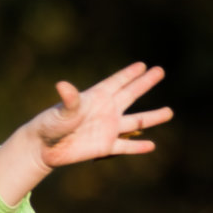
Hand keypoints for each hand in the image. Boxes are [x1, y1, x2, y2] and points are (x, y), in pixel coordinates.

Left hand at [0, 62, 173, 205]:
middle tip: (160, 71)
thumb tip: (63, 85)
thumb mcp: (62, 111)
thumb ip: (69, 100)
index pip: (116, 83)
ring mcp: (107, 129)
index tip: (142, 64)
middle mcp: (105, 111)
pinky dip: (138, 147)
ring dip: (152, 117)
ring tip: (169, 112)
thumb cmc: (50, 124)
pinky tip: (152, 146)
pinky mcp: (104, 147)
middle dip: (145, 83)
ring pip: (135, 122)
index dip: (129, 74)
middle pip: (130, 95)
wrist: (43, 148)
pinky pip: (125, 147)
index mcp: (95, 98)